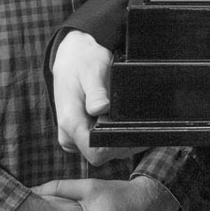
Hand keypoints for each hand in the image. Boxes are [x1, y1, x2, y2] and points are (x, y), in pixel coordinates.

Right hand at [54, 30, 138, 164]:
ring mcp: (74, 137)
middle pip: (102, 154)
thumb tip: (101, 109)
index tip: (132, 131)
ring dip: (119, 139)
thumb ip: (96, 92)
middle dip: (122, 142)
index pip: (95, 152)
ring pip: (103, 151)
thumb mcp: (93, 71)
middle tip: (139, 122)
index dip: (116, 147)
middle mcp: (70, 135)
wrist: (72, 56)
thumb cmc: (84, 61)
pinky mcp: (81, 134)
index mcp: (71, 122)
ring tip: (131, 117)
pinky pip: (100, 143)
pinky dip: (114, 135)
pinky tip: (124, 121)